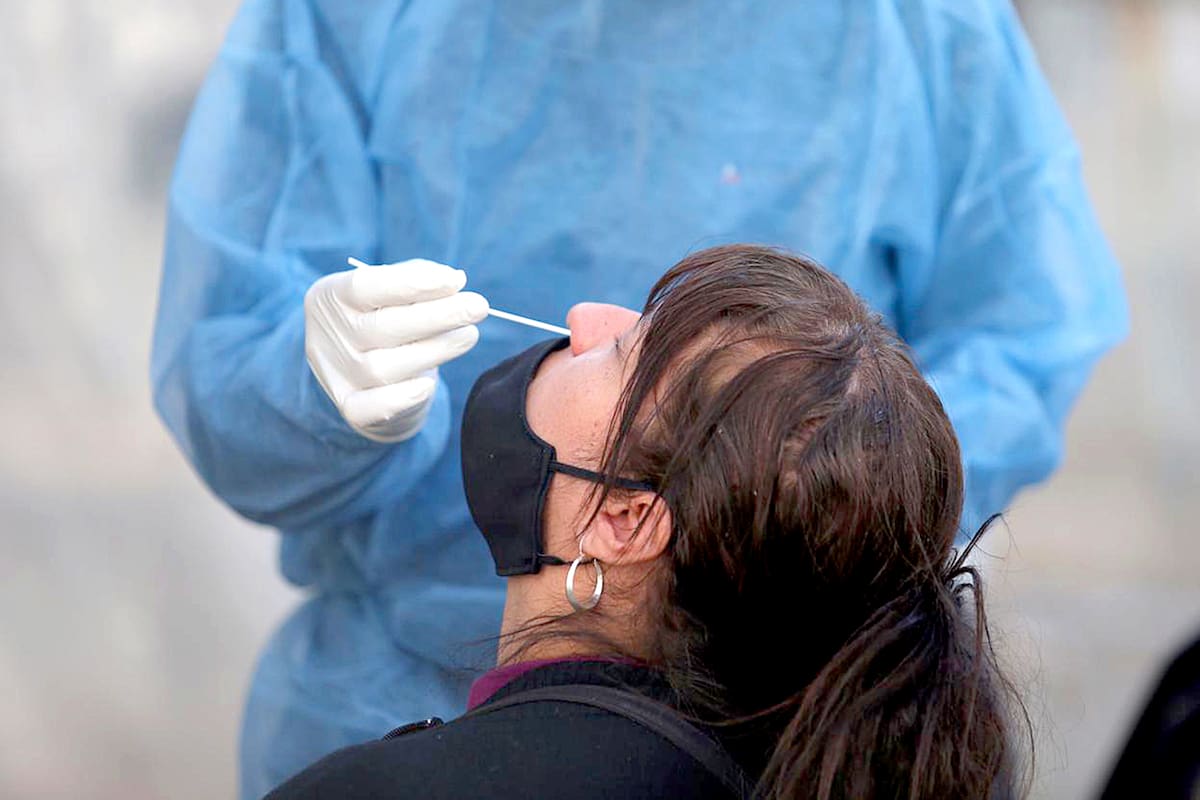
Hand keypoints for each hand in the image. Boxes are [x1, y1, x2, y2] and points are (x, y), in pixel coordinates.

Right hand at [305, 258, 488, 441]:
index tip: (456, 282)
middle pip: (382, 328)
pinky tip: (428, 385)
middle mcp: (327, 336)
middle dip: (437, 316)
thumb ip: (417, 279)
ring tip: (469, 335)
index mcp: (330, 296)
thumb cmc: (384, 315)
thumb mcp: (391, 290)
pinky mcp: (349, 407)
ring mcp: (336, 375)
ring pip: (385, 367)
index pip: (366, 286)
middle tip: (478, 307)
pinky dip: (400, 398)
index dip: (413, 284)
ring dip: (435, 350)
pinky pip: (372, 408)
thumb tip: (455, 281)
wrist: (361, 368)